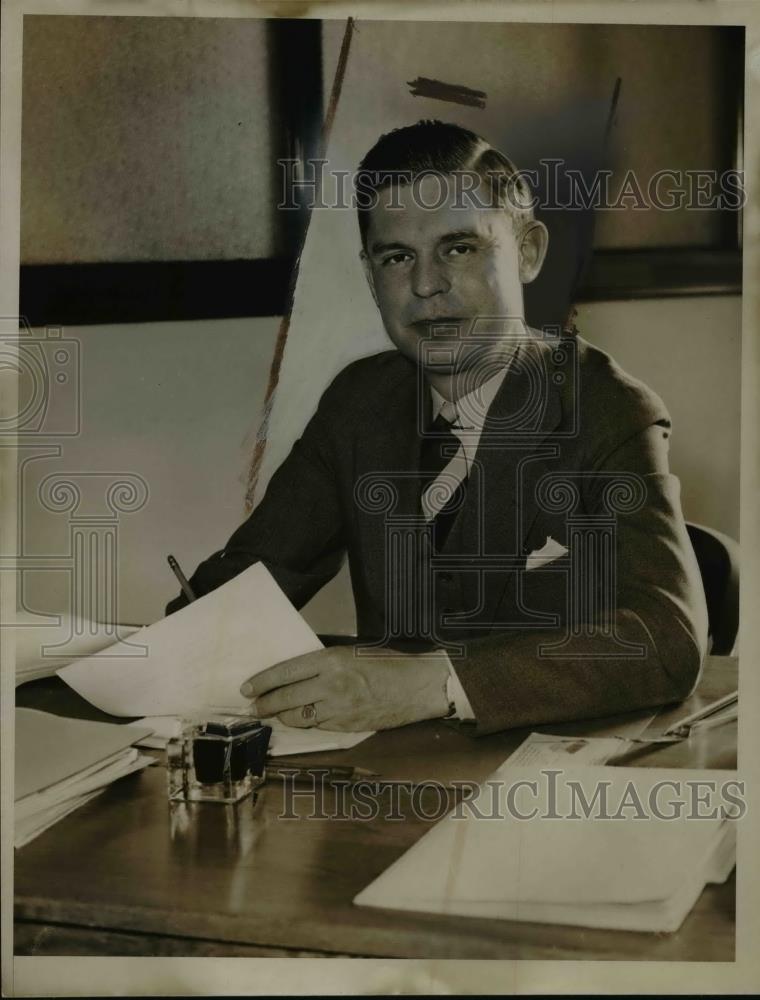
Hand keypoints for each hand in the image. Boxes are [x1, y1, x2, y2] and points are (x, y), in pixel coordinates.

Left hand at [239, 646, 451, 730]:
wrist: (418, 685)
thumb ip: (324, 661)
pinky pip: (318, 726)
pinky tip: (302, 718)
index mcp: (332, 660)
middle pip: (286, 699)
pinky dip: (306, 722)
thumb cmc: (387, 662)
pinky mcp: (347, 726)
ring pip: (298, 717)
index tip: (246, 687)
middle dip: (265, 704)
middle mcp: (331, 685)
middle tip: (253, 706)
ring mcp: (339, 709)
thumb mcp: (352, 651)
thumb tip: (295, 671)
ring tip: (274, 713)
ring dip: (282, 716)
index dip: (262, 681)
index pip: (286, 672)